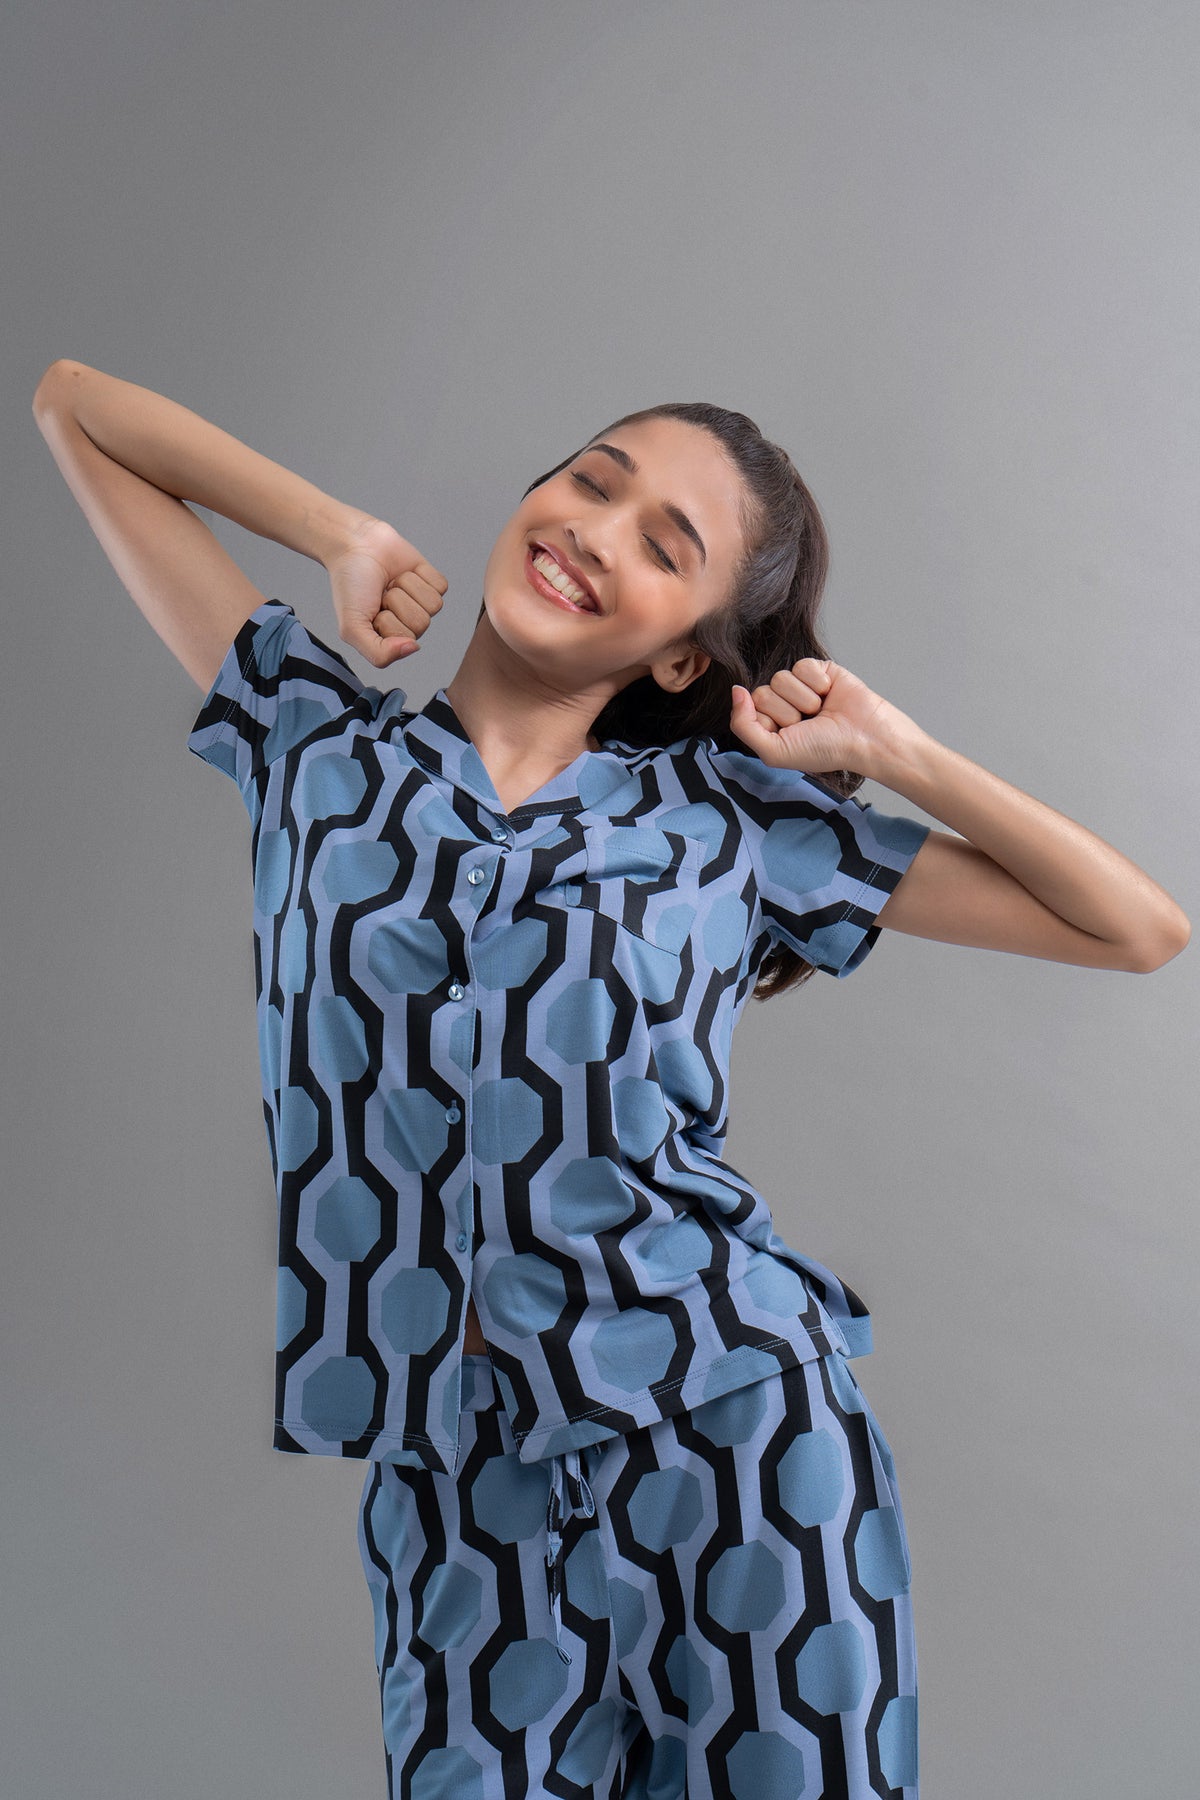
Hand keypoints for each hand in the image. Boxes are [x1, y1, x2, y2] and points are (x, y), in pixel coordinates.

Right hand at [326, 516, 447, 668]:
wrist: (355, 544)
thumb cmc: (350, 584)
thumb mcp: (352, 627)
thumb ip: (378, 653)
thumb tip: (412, 648)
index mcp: (390, 639)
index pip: (406, 640)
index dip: (387, 621)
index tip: (371, 609)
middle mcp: (408, 624)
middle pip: (421, 623)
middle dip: (397, 602)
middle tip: (381, 593)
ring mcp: (421, 603)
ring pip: (433, 605)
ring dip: (407, 587)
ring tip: (390, 582)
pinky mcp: (432, 583)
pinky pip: (440, 587)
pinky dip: (420, 574)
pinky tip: (404, 571)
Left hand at [729, 657, 914, 777]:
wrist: (865, 737)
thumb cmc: (825, 749)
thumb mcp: (775, 751)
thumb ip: (743, 725)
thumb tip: (735, 691)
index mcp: (770, 724)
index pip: (747, 710)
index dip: (768, 722)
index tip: (790, 735)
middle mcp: (782, 705)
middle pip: (762, 693)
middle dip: (787, 711)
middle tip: (809, 723)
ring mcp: (799, 686)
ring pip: (780, 678)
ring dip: (804, 699)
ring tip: (821, 711)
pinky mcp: (817, 670)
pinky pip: (801, 666)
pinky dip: (817, 683)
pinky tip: (830, 694)